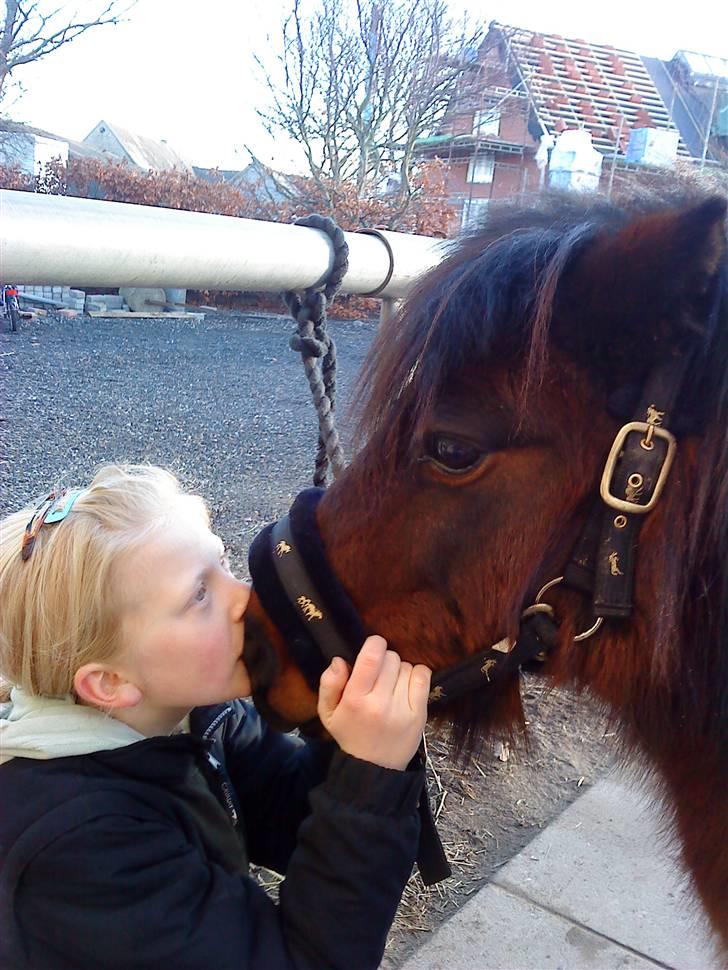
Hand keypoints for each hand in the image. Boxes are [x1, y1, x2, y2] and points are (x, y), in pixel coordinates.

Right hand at [317, 635, 431, 770]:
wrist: (374, 770)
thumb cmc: (350, 735)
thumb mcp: (327, 713)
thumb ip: (328, 683)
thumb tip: (340, 660)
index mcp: (355, 700)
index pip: (372, 657)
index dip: (375, 643)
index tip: (373, 647)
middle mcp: (379, 703)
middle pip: (391, 658)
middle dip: (384, 661)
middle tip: (379, 675)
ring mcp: (402, 709)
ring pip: (406, 667)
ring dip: (399, 671)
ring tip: (391, 686)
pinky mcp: (419, 715)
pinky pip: (423, 677)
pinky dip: (416, 675)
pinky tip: (406, 685)